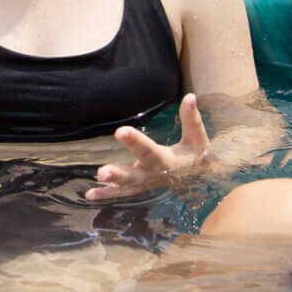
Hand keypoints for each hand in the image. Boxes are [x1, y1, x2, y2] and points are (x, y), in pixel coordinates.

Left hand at [86, 93, 210, 198]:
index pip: (149, 150)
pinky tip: (90, 195)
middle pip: (134, 177)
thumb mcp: (197, 137)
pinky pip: (123, 193)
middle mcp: (154, 175)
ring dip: (109, 189)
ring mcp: (146, 184)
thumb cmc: (197, 155)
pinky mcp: (140, 188)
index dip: (135, 142)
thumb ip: (191, 118)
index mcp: (167, 161)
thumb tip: (190, 96)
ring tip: (92, 189)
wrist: (201, 180)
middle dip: (118, 175)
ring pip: (126, 188)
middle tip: (101, 172)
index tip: (120, 131)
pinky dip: (107, 195)